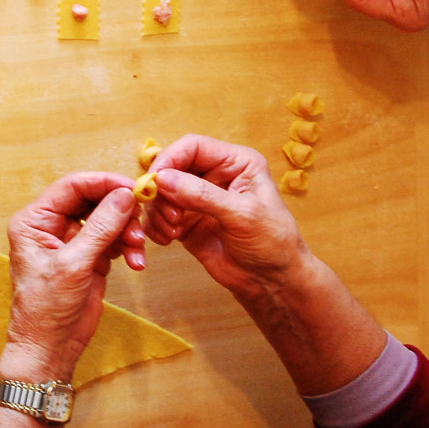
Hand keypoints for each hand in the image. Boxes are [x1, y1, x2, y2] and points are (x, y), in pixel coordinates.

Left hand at [0, 173, 140, 381]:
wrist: (50, 346)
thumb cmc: (46, 308)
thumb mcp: (73, 264)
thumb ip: (100, 227)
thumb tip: (123, 196)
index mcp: (35, 220)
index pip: (72, 187)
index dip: (103, 183)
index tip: (131, 187)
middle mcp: (51, 225)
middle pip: (92, 199)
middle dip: (119, 210)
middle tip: (139, 221)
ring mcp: (72, 240)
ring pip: (107, 218)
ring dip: (127, 231)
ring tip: (137, 251)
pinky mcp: (89, 256)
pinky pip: (114, 239)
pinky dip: (128, 247)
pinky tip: (136, 262)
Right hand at [142, 135, 308, 297]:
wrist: (272, 281)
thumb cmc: (272, 242)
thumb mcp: (242, 214)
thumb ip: (202, 195)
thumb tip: (162, 179)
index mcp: (235, 163)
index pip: (193, 147)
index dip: (170, 159)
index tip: (156, 180)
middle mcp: (214, 176)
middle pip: (172, 168)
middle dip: (162, 190)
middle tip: (169, 215)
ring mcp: (198, 199)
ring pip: (161, 192)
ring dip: (159, 211)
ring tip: (173, 231)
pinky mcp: (186, 221)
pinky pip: (159, 215)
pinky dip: (156, 226)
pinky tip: (167, 239)